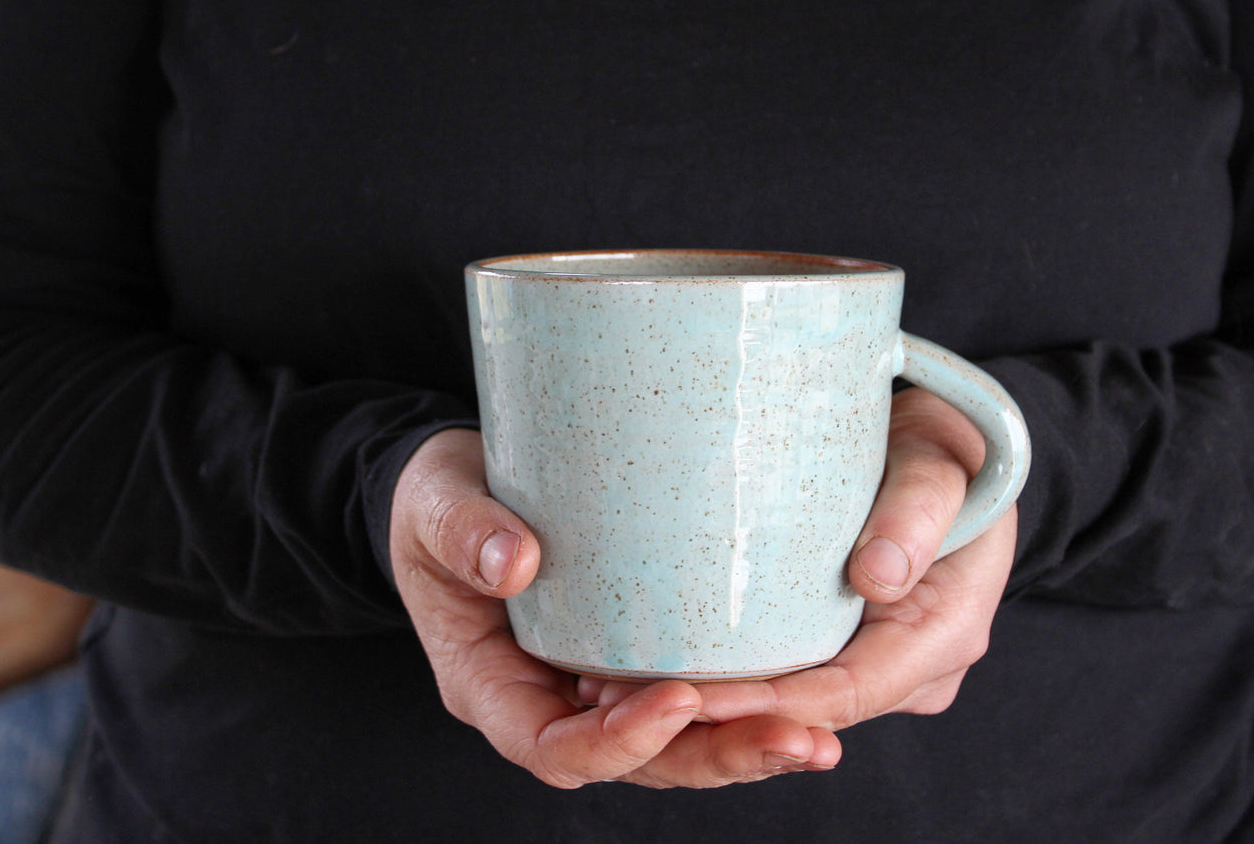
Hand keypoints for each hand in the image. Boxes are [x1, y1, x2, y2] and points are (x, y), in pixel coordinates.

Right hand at [389, 427, 840, 788]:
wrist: (456, 492)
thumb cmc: (435, 502)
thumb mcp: (433, 504)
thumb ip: (462, 530)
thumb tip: (515, 564)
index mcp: (489, 687)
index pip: (553, 748)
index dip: (616, 742)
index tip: (677, 698)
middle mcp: (547, 703)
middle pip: (636, 761)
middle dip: (717, 755)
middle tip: (799, 739)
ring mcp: (592, 686)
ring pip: (674, 741)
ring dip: (747, 741)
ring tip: (819, 736)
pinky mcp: (629, 656)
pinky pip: (688, 693)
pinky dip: (743, 698)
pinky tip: (805, 688)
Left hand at [583, 388, 1016, 735]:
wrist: (957, 447)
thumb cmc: (947, 444)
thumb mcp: (939, 461)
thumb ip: (917, 511)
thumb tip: (877, 578)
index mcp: (945, 634)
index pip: (845, 694)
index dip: (767, 706)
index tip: (693, 699)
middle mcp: (914, 666)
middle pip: (806, 710)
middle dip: (717, 713)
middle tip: (616, 696)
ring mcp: (881, 659)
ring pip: (792, 697)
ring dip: (712, 700)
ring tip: (612, 684)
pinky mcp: (848, 642)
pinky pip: (790, 668)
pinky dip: (730, 671)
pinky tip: (658, 659)